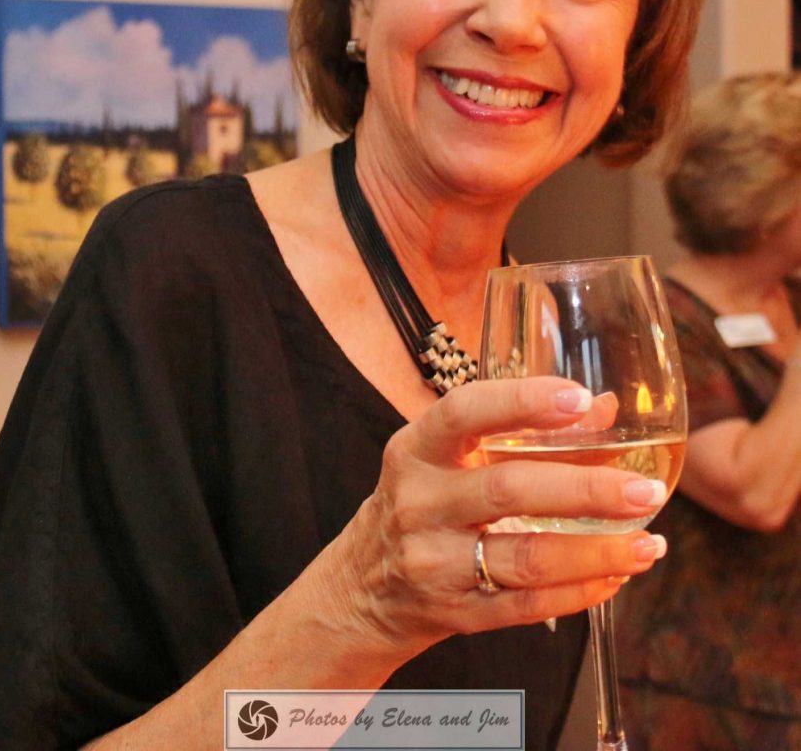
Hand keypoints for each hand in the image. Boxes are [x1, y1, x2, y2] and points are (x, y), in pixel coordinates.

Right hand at [336, 377, 667, 658]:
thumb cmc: (420, 505)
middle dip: (586, 490)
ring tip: (649, 543)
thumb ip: (520, 433)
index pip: (464, 413)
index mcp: (415, 450)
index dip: (522, 402)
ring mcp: (433, 562)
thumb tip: (604, 410)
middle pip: (508, 490)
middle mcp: (419, 502)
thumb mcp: (448, 459)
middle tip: (645, 490)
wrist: (361, 590)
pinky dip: (581, 591)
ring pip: (526, 558)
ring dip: (597, 552)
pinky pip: (528, 605)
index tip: (580, 399)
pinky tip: (617, 575)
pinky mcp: (455, 613)